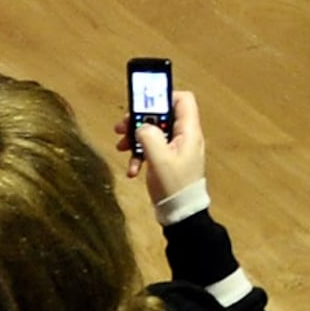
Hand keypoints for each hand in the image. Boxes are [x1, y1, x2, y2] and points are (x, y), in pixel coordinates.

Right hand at [125, 86, 210, 203]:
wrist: (181, 214)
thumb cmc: (173, 185)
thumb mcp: (159, 159)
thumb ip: (149, 136)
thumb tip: (142, 125)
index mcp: (189, 131)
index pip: (183, 100)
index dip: (163, 97)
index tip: (143, 104)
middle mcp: (185, 137)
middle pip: (163, 116)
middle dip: (140, 121)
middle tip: (121, 128)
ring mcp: (177, 149)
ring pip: (155, 133)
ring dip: (136, 139)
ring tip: (121, 147)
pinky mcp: (169, 161)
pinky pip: (153, 150)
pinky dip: (141, 156)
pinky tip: (132, 170)